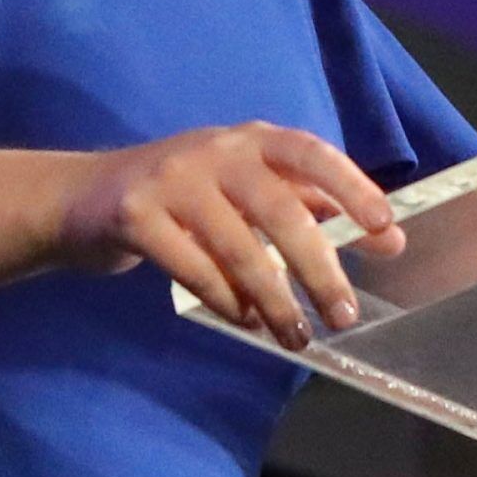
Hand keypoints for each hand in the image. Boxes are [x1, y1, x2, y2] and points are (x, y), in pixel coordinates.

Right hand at [56, 123, 405, 349]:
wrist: (87, 198)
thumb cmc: (188, 195)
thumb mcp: (248, 188)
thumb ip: (315, 207)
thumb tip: (390, 239)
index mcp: (253, 140)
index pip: (311, 154)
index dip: (351, 187)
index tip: (384, 227)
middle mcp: (216, 150)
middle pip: (279, 209)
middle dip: (318, 267)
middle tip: (345, 316)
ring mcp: (172, 179)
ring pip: (238, 246)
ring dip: (274, 299)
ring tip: (298, 336)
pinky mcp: (136, 214)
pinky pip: (192, 266)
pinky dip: (226, 299)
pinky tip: (247, 321)